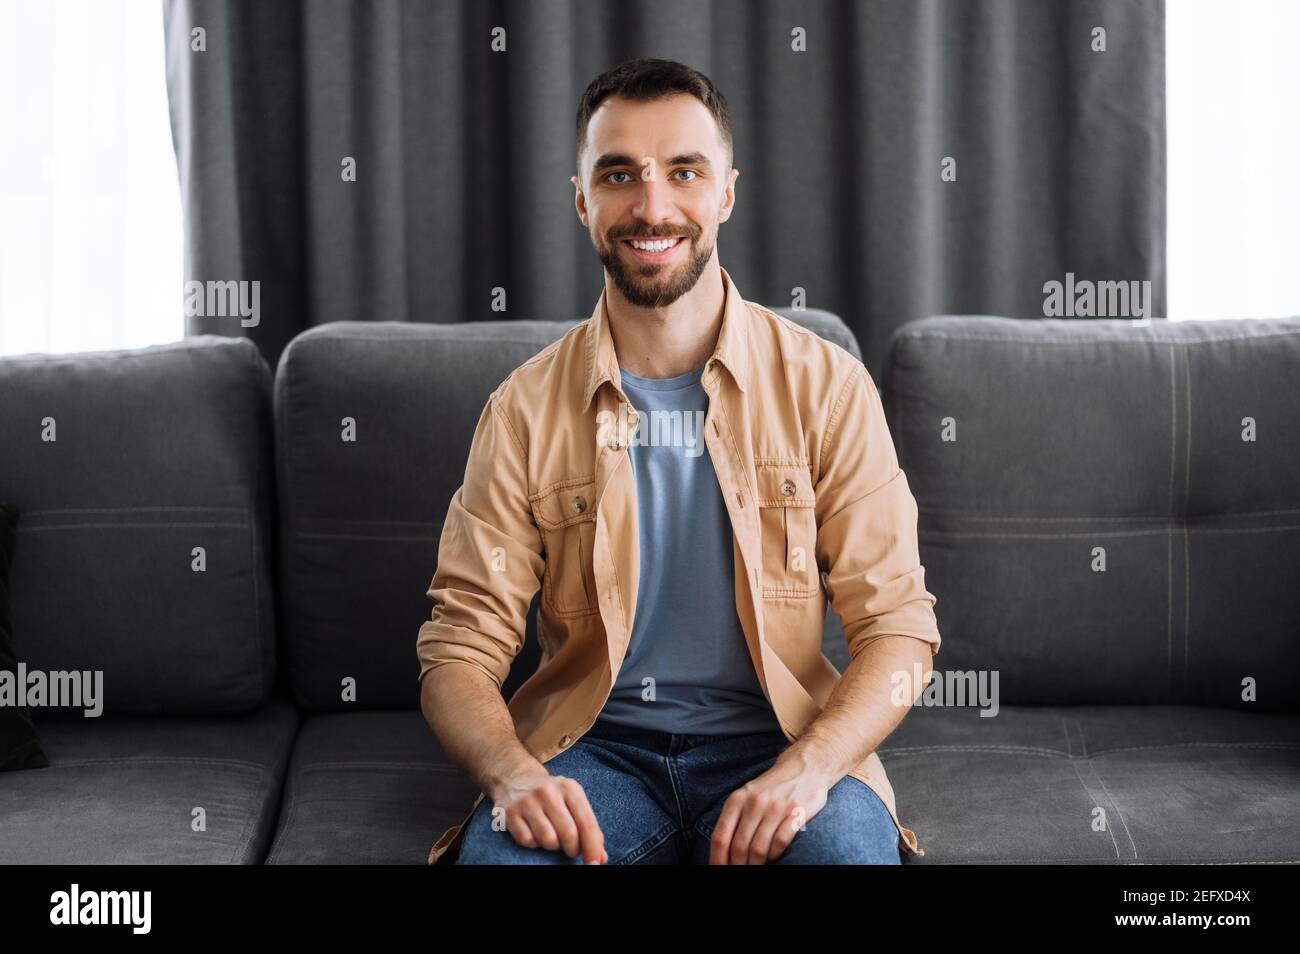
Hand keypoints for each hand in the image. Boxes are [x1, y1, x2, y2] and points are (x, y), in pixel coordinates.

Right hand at [490, 770, 608, 864]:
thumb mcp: (572, 802)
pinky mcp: (510, 812)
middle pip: (568, 834)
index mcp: (569, 788)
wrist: (516, 777)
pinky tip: (533, 832)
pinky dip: (533, 843)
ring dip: (552, 846)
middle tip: (571, 850)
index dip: (593, 847)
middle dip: (573, 849)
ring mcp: (527, 801)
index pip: (587, 823)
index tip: (595, 863)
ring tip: (552, 837)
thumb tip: (600, 857)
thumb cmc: (552, 796)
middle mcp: (548, 791)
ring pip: (548, 840)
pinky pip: (527, 841)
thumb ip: (588, 827)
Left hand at [708, 761, 831, 863]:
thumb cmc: (772, 787)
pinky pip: (780, 841)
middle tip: (740, 872)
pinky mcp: (796, 812)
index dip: (717, 860)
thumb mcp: (747, 795)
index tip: (718, 871)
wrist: (805, 766)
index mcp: (737, 799)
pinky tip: (773, 856)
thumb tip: (723, 851)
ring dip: (756, 863)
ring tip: (756, 866)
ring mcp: (776, 807)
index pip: (721, 837)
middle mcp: (755, 802)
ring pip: (759, 847)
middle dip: (737, 865)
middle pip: (739, 846)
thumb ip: (735, 818)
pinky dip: (775, 854)